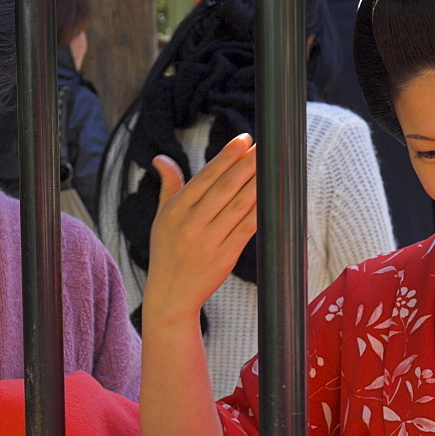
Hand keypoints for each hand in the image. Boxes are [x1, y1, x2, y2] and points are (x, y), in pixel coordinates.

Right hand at [141, 134, 256, 321]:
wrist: (170, 295)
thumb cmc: (167, 253)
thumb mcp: (161, 218)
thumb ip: (168, 186)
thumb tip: (161, 158)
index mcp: (176, 209)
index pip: (205, 176)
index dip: (227, 157)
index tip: (244, 140)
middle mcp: (191, 223)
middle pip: (224, 188)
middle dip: (247, 165)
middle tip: (266, 147)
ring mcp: (208, 240)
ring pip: (239, 206)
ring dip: (258, 184)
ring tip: (273, 166)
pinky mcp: (224, 257)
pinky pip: (246, 229)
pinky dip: (260, 212)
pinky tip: (272, 198)